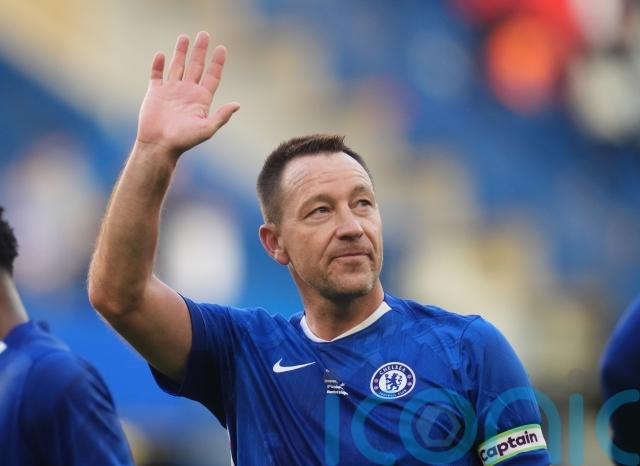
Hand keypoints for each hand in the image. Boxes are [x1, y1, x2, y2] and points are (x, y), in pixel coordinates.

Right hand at [136, 31, 239, 156]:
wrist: (159, 145)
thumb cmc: (184, 140)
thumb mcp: (207, 129)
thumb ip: (221, 116)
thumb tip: (237, 105)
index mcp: (201, 99)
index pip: (212, 76)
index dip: (217, 63)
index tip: (222, 48)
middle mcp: (187, 92)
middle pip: (196, 66)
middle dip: (200, 51)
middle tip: (204, 34)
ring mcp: (171, 91)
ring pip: (177, 66)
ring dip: (181, 52)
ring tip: (185, 37)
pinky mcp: (155, 93)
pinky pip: (157, 74)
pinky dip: (158, 64)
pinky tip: (161, 54)